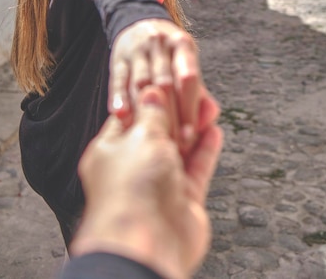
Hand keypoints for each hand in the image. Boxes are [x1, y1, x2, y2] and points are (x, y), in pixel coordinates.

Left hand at [71, 87, 222, 278]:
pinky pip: (196, 168)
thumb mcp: (141, 135)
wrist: (146, 243)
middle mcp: (133, 168)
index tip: (166, 82)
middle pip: (157, 133)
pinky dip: (205, 150)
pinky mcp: (182, 200)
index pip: (130, 117)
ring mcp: (158, 185)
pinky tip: (214, 131)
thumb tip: (152, 92)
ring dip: (194, 129)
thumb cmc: (132, 188)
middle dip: (176, 113)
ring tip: (208, 107)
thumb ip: (152, 113)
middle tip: (193, 93)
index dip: (149, 99)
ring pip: (179, 150)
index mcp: (111, 152)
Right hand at [109, 19, 203, 148]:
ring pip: (141, 83)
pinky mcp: (118, 59)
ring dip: (144, 112)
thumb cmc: (171, 56)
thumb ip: (199, 95)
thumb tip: (210, 120)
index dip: (190, 108)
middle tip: (170, 145)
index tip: (191, 136)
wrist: (141, 26)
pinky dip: (120, 99)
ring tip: (147, 138)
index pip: (188, 78)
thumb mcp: (187, 64)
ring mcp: (137, 50)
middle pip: (165, 83)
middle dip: (168, 116)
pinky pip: (118, 81)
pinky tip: (122, 118)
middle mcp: (160, 44)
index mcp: (182, 44)